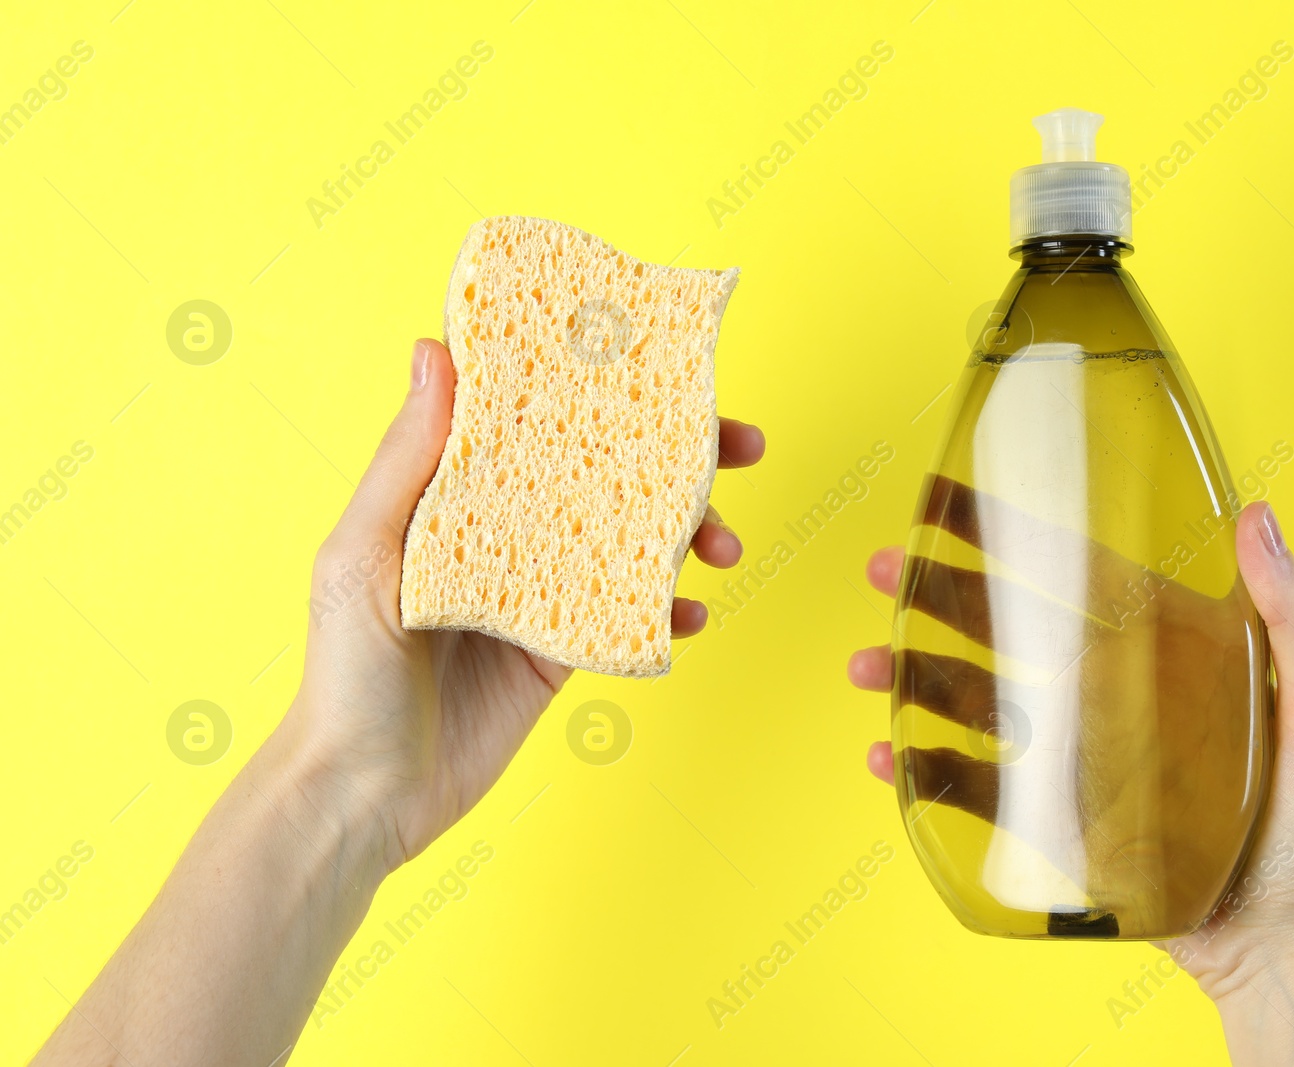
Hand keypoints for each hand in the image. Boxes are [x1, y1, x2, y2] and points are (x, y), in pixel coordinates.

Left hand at [280, 338, 764, 877]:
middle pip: (603, 472)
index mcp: (451, 495)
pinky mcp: (565, 651)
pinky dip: (671, 608)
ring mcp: (540, 592)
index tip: (659, 364)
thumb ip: (407, 460)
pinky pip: (631, 613)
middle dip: (678, 454)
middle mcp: (503, 534)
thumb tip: (432, 351)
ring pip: (632, 538)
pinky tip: (693, 612)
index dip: (596, 385)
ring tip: (725, 543)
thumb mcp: (362, 554)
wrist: (365, 795)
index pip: (534, 419)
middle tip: (737, 444)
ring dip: (690, 531)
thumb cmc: (342, 672)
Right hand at [847, 501, 1293, 1063]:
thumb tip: (1259, 518)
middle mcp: (1110, 695)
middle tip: (880, 572)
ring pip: (976, 701)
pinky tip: (889, 757)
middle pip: (1006, 630)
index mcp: (1165, 653)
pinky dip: (925, 770)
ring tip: (864, 668)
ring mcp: (1078, 759)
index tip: (957, 505)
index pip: (1078, 575)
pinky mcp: (1057, 821)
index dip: (1014, 537)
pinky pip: (979, 788)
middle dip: (935, 598)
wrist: (1287, 941)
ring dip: (912, 679)